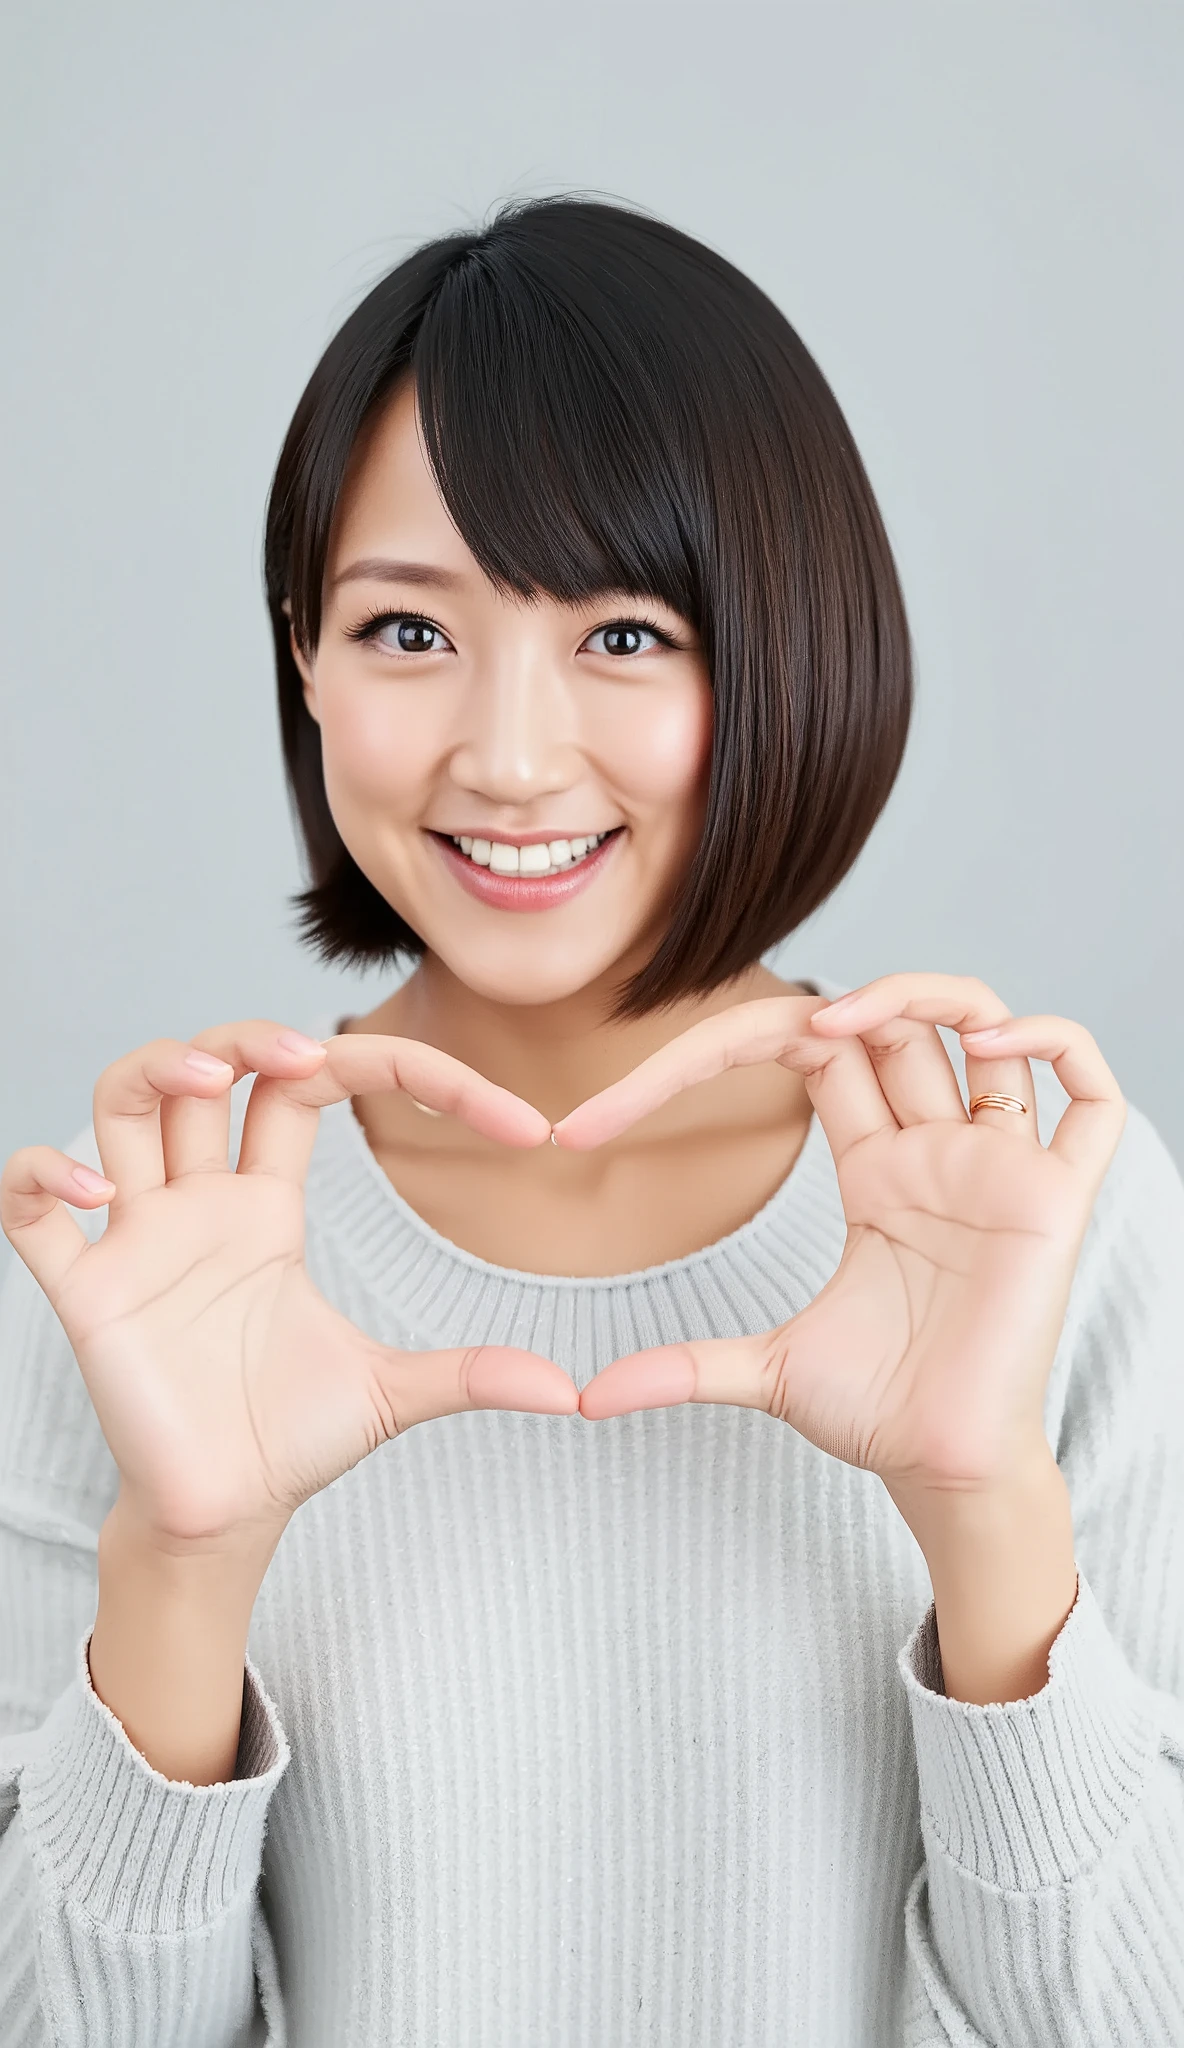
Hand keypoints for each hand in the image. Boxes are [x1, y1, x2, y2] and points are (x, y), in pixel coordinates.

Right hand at [1, 1022, 574, 1552]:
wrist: (223, 1516)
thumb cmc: (287, 1440)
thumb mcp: (392, 1393)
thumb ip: (472, 1374)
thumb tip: (570, 1392)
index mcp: (267, 1206)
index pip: (314, 1087)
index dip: (409, 1071)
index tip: (518, 1122)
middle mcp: (199, 1202)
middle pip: (204, 1066)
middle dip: (244, 1035)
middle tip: (308, 1051)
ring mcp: (138, 1238)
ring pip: (121, 1102)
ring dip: (153, 1067)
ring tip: (204, 1077)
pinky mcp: (86, 1292)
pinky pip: (29, 1206)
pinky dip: (46, 1174)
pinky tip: (99, 1190)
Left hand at [553, 974, 1126, 1500]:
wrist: (943, 1472)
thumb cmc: (878, 1414)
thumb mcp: (763, 1372)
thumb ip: (682, 1367)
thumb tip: (586, 1398)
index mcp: (874, 1167)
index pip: (803, 1054)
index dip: (702, 1061)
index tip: (589, 1125)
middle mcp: (936, 1149)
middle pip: (889, 1019)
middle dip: (816, 1001)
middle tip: (717, 1046)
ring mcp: (998, 1168)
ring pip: (984, 1023)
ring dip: (922, 992)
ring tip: (847, 1015)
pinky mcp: (1054, 1200)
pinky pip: (1088, 1097)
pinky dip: (1051, 1044)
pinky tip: (989, 1047)